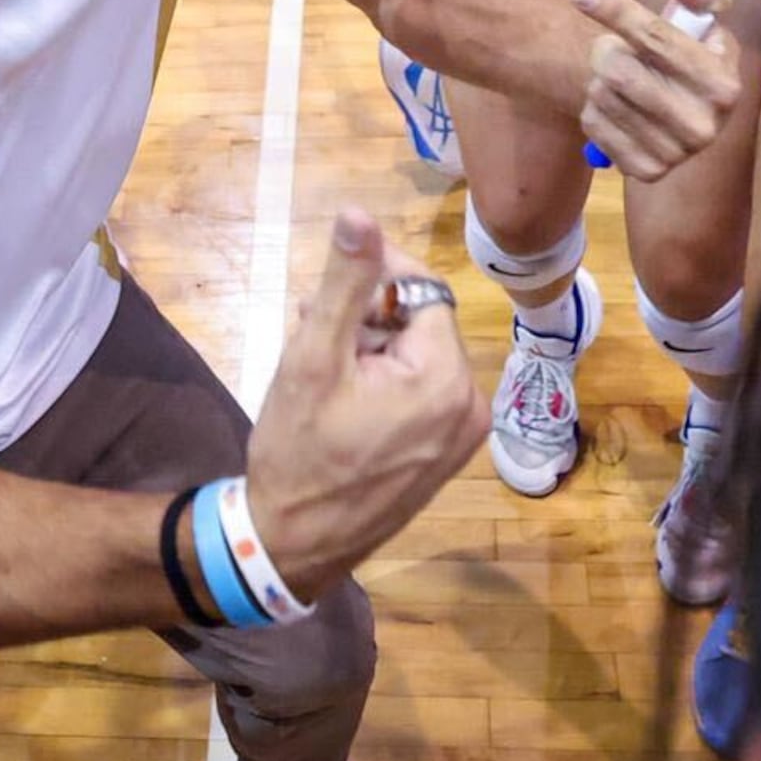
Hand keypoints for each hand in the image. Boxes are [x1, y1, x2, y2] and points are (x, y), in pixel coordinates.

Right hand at [243, 208, 482, 600]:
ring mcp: (461, 437)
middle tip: (309, 323)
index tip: (330, 279)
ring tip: (317, 361)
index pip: (422, 291)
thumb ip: (344, 283)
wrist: (291, 546)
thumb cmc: (298, 453)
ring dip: (371, 347)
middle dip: (367, 315)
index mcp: (446, 378)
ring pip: (417, 358)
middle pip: (420, 325)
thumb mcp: (313, 359)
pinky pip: (421, 394)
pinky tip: (340, 393)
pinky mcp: (445, 457)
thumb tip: (359, 214)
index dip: (377, 277)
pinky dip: (385, 382)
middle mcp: (470, 405)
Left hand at [566, 0, 739, 180]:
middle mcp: (704, 126)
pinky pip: (593, 126)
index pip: (657, 38)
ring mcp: (676, 154)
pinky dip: (595, 108)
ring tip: (621, 77)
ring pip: (602, 96)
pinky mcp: (646, 171)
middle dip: (606, 48)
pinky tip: (617, 106)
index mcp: (724, 85)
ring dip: (600, 78)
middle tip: (613, 47)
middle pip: (620, 71)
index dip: (616, 9)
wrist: (684, 108)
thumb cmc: (690, 53)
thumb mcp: (705, 19)